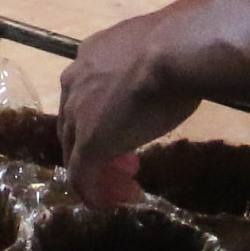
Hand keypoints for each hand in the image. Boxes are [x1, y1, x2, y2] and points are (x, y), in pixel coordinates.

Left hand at [60, 0, 211, 207]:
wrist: (172, 51)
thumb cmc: (175, 47)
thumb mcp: (152, 54)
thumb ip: (145, 66)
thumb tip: (166, 72)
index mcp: (90, 56)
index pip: (84, 95)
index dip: (104, 119)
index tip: (128, 133)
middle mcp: (74, 82)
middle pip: (75, 124)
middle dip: (99, 148)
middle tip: (126, 166)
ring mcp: (78, 114)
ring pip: (76, 152)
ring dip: (99, 173)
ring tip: (124, 188)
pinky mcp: (88, 143)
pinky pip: (81, 175)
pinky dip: (92, 192)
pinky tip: (106, 203)